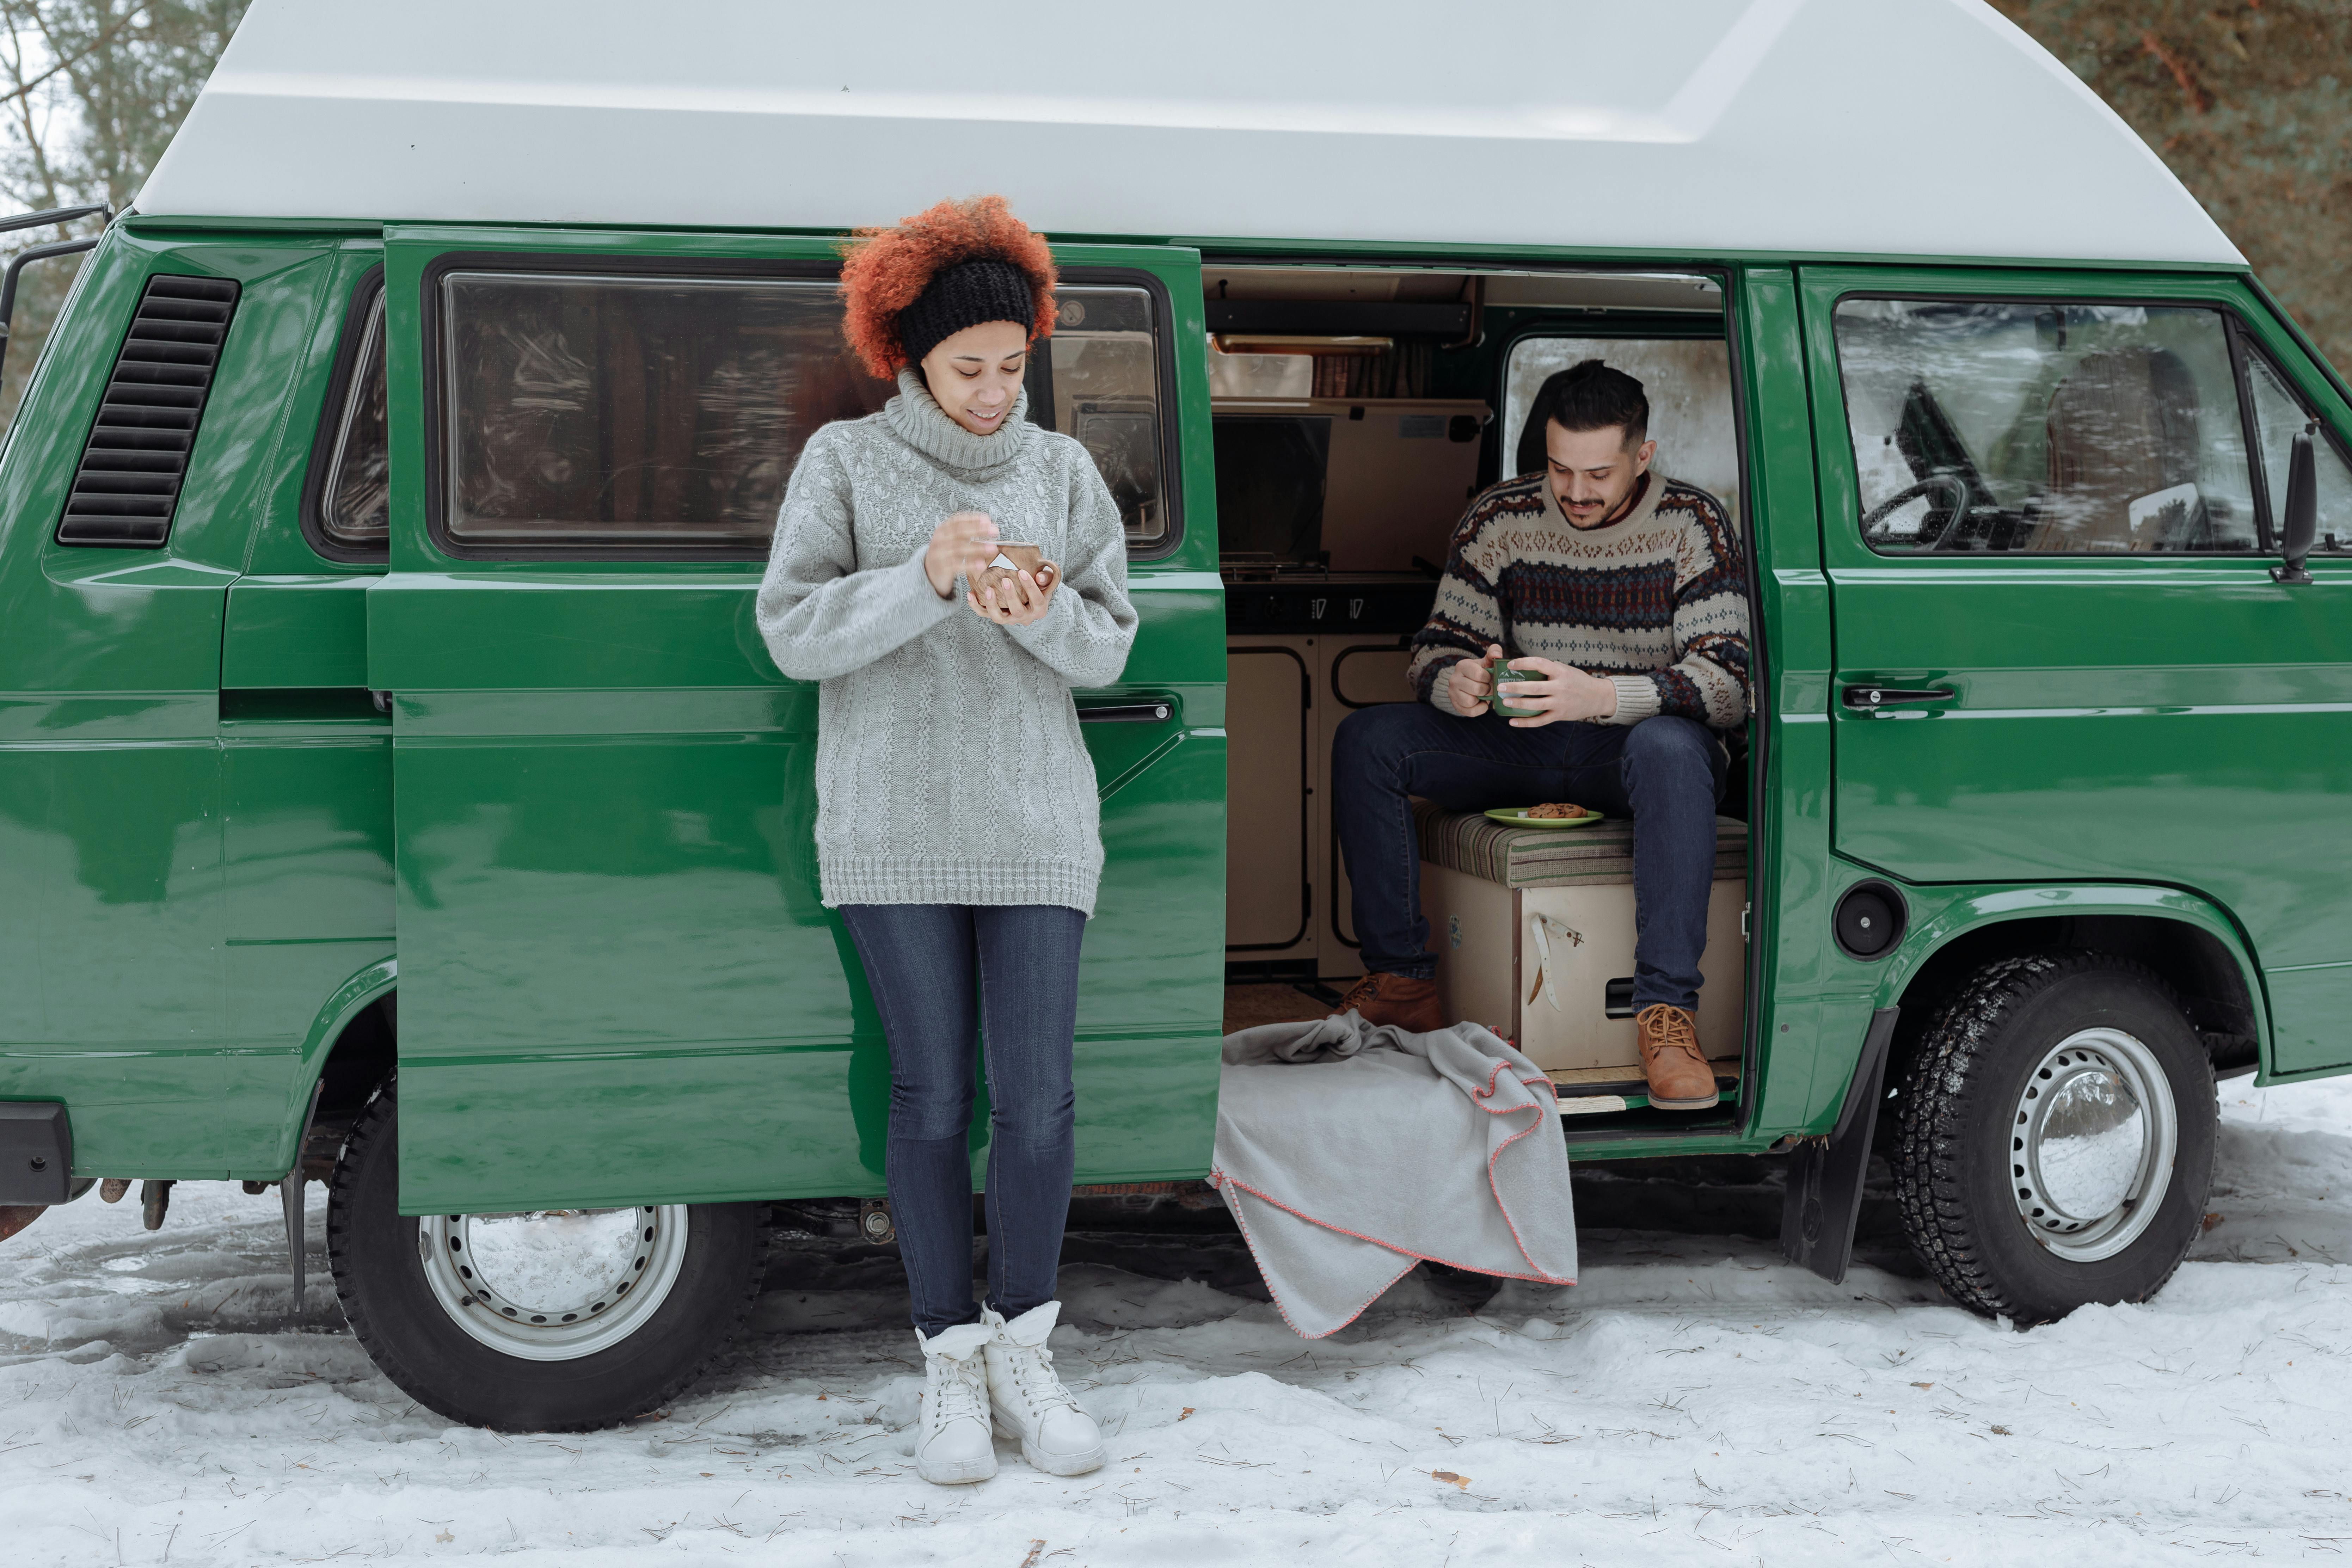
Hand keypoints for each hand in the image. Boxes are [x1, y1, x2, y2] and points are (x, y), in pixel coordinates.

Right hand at [924, 510, 998, 598]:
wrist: (929, 572)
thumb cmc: (945, 553)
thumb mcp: (951, 539)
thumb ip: (966, 533)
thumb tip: (989, 527)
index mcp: (942, 530)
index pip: (957, 521)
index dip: (972, 519)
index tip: (987, 519)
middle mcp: (939, 540)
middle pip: (960, 533)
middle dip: (978, 530)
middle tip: (994, 531)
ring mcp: (939, 554)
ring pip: (960, 549)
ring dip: (978, 548)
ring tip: (993, 549)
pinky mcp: (942, 568)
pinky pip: (958, 566)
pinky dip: (971, 565)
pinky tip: (982, 565)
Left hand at [968, 565, 1056, 625]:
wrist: (1031, 599)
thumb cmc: (1040, 587)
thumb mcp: (1047, 582)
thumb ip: (1046, 578)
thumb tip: (1039, 576)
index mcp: (1040, 609)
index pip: (1037, 600)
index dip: (1030, 587)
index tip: (1022, 572)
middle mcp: (1025, 618)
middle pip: (1018, 611)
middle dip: (1010, 596)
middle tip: (1005, 580)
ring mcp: (1010, 619)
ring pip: (999, 618)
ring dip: (992, 604)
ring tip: (988, 589)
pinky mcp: (998, 617)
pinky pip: (985, 614)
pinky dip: (976, 606)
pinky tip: (970, 593)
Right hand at [1448, 643, 1505, 715]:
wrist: (1471, 684)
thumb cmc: (1482, 672)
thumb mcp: (1487, 661)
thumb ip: (1494, 653)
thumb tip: (1497, 655)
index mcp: (1462, 666)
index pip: (1479, 674)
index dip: (1487, 678)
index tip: (1488, 678)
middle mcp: (1454, 679)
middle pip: (1476, 689)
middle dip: (1486, 690)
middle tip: (1487, 688)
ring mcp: (1452, 693)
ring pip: (1470, 701)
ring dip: (1481, 699)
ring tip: (1483, 694)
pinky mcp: (1455, 705)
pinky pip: (1470, 712)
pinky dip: (1479, 709)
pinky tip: (1481, 703)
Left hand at [1495, 656, 1619, 726]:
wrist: (1597, 697)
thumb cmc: (1577, 680)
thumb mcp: (1565, 670)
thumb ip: (1548, 669)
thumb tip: (1524, 668)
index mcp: (1560, 672)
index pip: (1539, 664)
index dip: (1523, 663)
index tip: (1510, 664)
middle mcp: (1560, 687)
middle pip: (1534, 687)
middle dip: (1515, 687)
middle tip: (1500, 687)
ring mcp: (1559, 703)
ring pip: (1535, 705)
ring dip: (1517, 704)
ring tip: (1504, 702)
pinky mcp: (1559, 715)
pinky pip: (1540, 721)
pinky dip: (1525, 723)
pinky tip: (1512, 722)